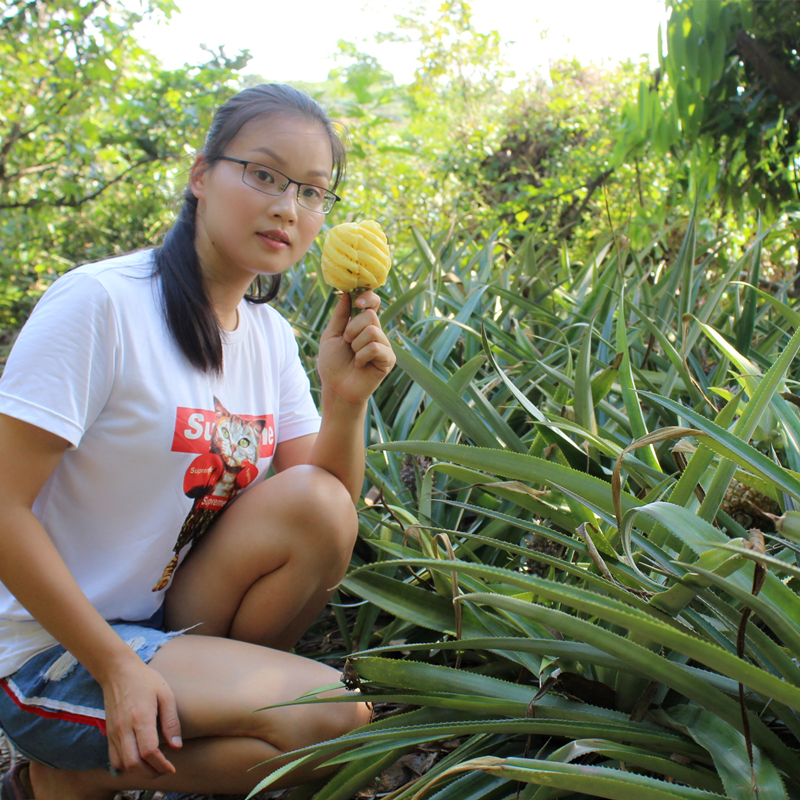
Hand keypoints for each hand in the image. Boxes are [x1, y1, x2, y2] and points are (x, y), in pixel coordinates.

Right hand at [100, 657, 181, 776]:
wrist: (118, 672)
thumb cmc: (145, 680)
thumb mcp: (165, 694)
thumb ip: (171, 721)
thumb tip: (176, 746)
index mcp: (140, 718)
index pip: (149, 751)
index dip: (161, 764)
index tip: (172, 768)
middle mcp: (124, 729)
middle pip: (134, 764)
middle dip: (151, 772)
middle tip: (164, 769)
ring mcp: (113, 732)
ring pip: (122, 765)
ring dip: (138, 771)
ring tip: (153, 765)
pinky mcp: (108, 733)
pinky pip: (114, 758)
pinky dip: (126, 765)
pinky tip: (139, 759)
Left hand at [317, 291, 394, 405]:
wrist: (336, 388)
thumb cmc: (332, 364)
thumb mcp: (331, 335)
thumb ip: (339, 315)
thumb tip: (346, 294)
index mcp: (363, 324)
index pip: (373, 303)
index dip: (367, 297)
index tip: (357, 302)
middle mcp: (376, 332)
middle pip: (370, 315)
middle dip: (352, 329)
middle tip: (347, 343)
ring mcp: (384, 345)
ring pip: (372, 331)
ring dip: (356, 345)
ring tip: (353, 356)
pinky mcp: (388, 359)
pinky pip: (375, 348)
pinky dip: (362, 356)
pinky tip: (359, 365)